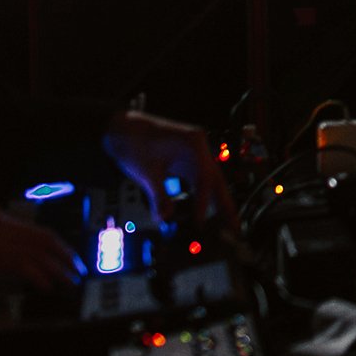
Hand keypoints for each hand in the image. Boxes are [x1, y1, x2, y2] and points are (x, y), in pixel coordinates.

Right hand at [0, 201, 81, 289]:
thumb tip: (4, 221)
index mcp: (11, 221)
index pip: (44, 233)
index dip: (61, 245)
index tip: (71, 255)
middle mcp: (14, 230)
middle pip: (50, 243)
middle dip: (68, 257)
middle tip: (79, 270)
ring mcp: (8, 244)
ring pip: (44, 257)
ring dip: (61, 271)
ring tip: (71, 282)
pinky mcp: (0, 258)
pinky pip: (28, 269)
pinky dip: (40, 278)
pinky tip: (47, 287)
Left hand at [103, 110, 238, 230]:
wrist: (120, 128)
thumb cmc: (132, 141)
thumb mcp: (145, 171)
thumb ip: (158, 196)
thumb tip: (166, 218)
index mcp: (194, 143)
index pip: (205, 177)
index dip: (203, 202)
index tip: (198, 222)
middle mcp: (199, 147)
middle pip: (216, 179)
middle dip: (225, 204)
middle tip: (235, 227)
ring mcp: (195, 153)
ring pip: (211, 181)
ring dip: (218, 202)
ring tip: (228, 224)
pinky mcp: (187, 160)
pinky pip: (200, 181)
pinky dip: (204, 196)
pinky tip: (209, 211)